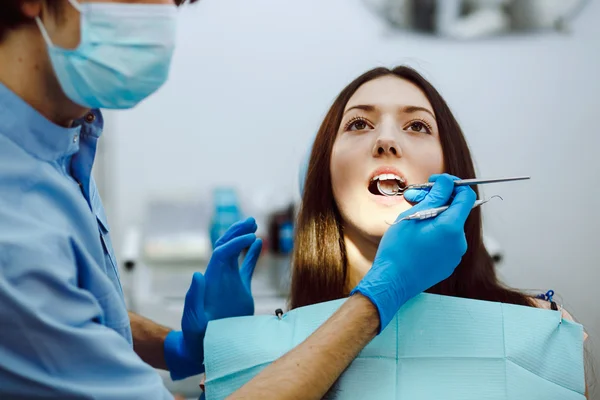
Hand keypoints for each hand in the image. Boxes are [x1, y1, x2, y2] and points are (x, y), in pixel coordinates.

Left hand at [164, 217, 262, 379]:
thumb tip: (197, 274)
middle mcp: (219, 276)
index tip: (250, 237)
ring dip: (244, 238)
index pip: (222, 253)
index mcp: (210, 279)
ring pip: (236, 253)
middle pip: (227, 246)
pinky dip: (252, 256)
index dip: (235, 242)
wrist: (203, 345)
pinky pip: (246, 268)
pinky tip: (258, 244)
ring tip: (254, 224)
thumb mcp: (192, 318)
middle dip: (237, 232)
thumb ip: (194, 297)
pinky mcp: (239, 289)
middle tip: (251, 220)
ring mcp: (229, 281)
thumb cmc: (195, 334)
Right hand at [351, 174, 475, 332]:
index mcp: (451, 227)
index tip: (435, 182)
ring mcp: (455, 254)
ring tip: (411, 218)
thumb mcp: (413, 216)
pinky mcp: (449, 263)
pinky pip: (445, 241)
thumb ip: (434, 197)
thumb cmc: (398, 249)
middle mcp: (459, 241)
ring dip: (434, 217)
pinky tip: (416, 235)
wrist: (392, 281)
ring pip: (449, 226)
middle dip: (437, 200)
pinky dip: (434, 233)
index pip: (466, 196)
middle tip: (414, 197)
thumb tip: (446, 183)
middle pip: (455, 211)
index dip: (452, 184)